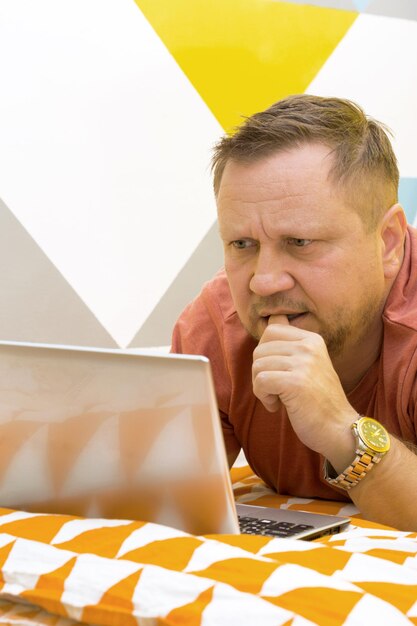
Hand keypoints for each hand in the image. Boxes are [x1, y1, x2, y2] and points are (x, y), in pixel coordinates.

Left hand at [252, 315, 355, 457]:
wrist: (339, 429)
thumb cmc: (318, 400)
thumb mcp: (308, 364)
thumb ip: (290, 343)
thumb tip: (272, 317)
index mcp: (312, 339)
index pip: (271, 330)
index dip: (265, 354)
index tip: (278, 372)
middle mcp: (309, 347)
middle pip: (260, 349)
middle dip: (260, 371)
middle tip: (275, 389)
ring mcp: (304, 363)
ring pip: (258, 366)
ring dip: (261, 387)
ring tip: (278, 398)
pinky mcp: (296, 382)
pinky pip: (260, 381)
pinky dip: (263, 397)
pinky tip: (277, 406)